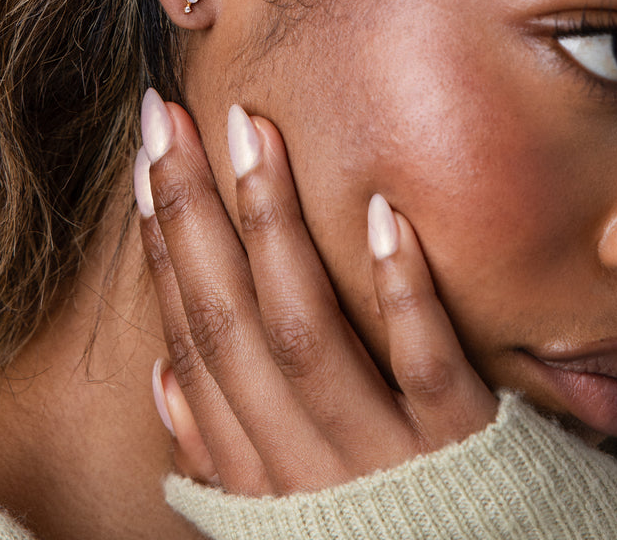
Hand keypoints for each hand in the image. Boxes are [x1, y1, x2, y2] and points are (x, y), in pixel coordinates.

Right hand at [135, 89, 497, 496]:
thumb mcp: (283, 517)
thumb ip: (221, 452)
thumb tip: (164, 374)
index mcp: (257, 477)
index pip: (193, 341)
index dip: (162, 248)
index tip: (148, 162)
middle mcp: (304, 470)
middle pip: (231, 321)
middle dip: (192, 211)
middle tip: (168, 116)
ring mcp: (384, 462)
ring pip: (307, 331)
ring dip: (273, 226)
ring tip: (251, 132)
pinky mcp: (469, 457)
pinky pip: (427, 369)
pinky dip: (399, 292)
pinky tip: (381, 214)